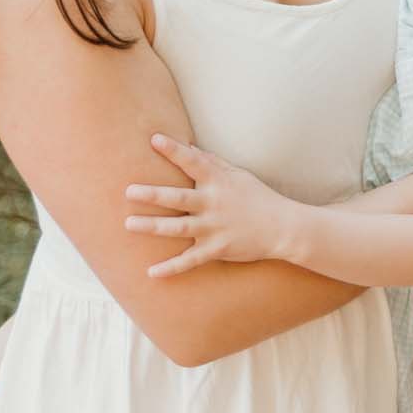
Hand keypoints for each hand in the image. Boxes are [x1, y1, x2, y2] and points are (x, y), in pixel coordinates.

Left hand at [125, 135, 297, 276]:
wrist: (283, 227)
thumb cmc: (258, 197)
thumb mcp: (238, 174)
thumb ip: (212, 162)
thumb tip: (190, 146)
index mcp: (218, 182)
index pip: (193, 162)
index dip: (174, 150)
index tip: (154, 139)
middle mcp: (213, 204)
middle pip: (178, 198)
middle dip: (153, 195)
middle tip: (128, 192)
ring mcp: (214, 228)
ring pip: (178, 228)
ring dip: (152, 227)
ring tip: (129, 225)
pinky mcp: (217, 249)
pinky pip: (190, 261)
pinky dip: (171, 268)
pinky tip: (151, 272)